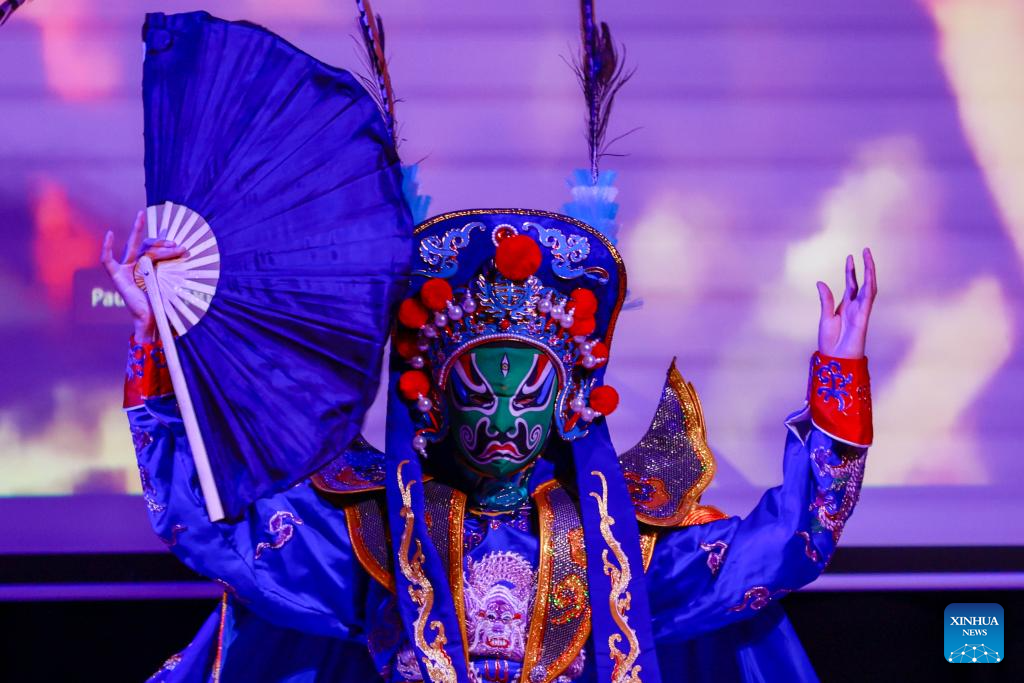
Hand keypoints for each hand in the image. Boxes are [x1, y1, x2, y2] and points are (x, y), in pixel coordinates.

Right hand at [100, 210, 187, 342]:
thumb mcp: (168, 278)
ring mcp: (125, 268)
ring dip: (155, 245)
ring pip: (136, 248)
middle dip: (160, 241)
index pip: (154, 248)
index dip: (165, 245)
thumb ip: (171, 263)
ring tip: (173, 246)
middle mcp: (135, 263)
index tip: (181, 247)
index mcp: (146, 264)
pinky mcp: (116, 276)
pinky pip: (107, 260)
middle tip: (176, 245)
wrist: (153, 317)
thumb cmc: (160, 299)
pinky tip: (109, 234)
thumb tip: (186, 249)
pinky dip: (106, 248)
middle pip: (146, 246)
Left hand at [815, 248, 876, 358]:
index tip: (850, 257)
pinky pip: (869, 298)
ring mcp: (861, 310)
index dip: (851, 271)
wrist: (835, 358)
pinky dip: (869, 285)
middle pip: (863, 282)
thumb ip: (825, 299)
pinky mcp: (863, 316)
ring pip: (869, 287)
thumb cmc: (830, 341)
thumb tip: (820, 282)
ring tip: (868, 256)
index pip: (851, 284)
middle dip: (864, 266)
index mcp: (846, 306)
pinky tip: (869, 274)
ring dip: (870, 272)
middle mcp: (856, 306)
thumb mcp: (825, 317)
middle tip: (865, 250)